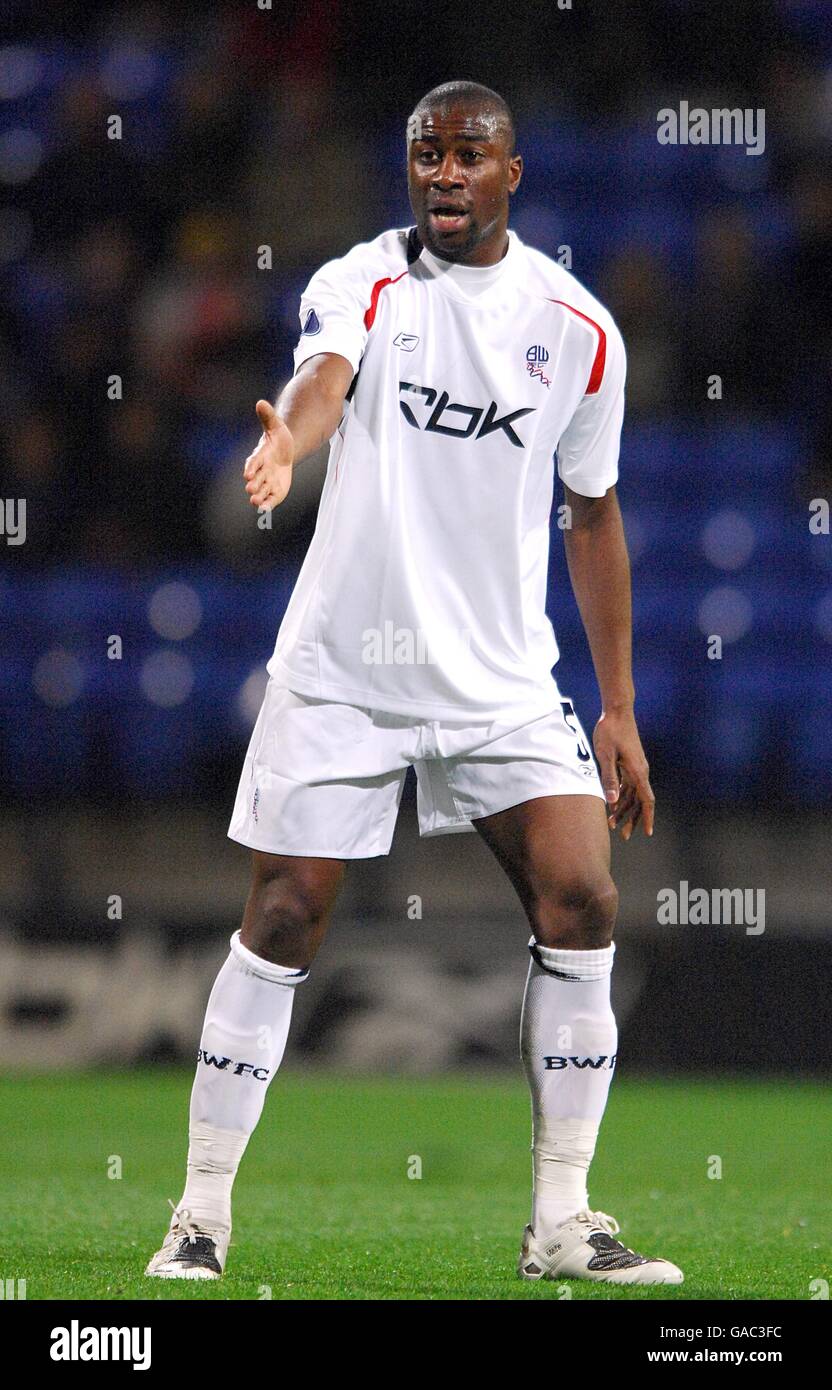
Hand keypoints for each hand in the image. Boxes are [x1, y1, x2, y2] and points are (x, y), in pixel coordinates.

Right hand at [243, 400, 294, 509]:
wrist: (286, 452)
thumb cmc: (279, 438)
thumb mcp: (276, 426)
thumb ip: (268, 417)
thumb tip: (261, 402)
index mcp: (259, 456)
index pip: (253, 462)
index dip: (251, 467)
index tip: (248, 473)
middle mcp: (260, 471)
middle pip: (255, 479)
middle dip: (253, 484)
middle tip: (250, 489)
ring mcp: (267, 482)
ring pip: (261, 491)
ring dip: (258, 497)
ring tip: (256, 502)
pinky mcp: (274, 491)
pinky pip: (270, 499)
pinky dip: (268, 504)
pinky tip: (266, 510)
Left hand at [593, 707, 654, 840]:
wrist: (617, 712)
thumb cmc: (610, 731)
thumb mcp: (606, 755)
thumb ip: (609, 778)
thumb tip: (612, 801)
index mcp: (638, 771)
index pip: (647, 800)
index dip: (647, 818)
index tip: (647, 832)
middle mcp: (640, 771)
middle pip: (640, 801)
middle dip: (633, 819)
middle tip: (624, 835)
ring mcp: (635, 767)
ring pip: (633, 795)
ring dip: (624, 809)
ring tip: (613, 824)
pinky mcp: (629, 763)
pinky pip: (628, 785)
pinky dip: (621, 797)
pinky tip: (613, 806)